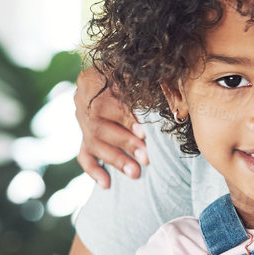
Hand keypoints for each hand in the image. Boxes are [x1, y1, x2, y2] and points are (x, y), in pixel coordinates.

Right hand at [74, 65, 146, 187]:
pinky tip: (106, 184)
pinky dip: (94, 170)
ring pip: (93, 143)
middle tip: (145, 158)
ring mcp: (80, 120)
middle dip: (124, 144)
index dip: (125, 119)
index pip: (107, 103)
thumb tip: (174, 100)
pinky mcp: (82, 135)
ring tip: (134, 173)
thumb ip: (149, 81)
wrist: (106, 71)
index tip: (144, 133)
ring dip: (114, 160)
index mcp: (92, 80)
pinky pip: (83, 155)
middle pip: (99, 127)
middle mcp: (82, 101)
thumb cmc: (129, 70)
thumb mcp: (135, 70)